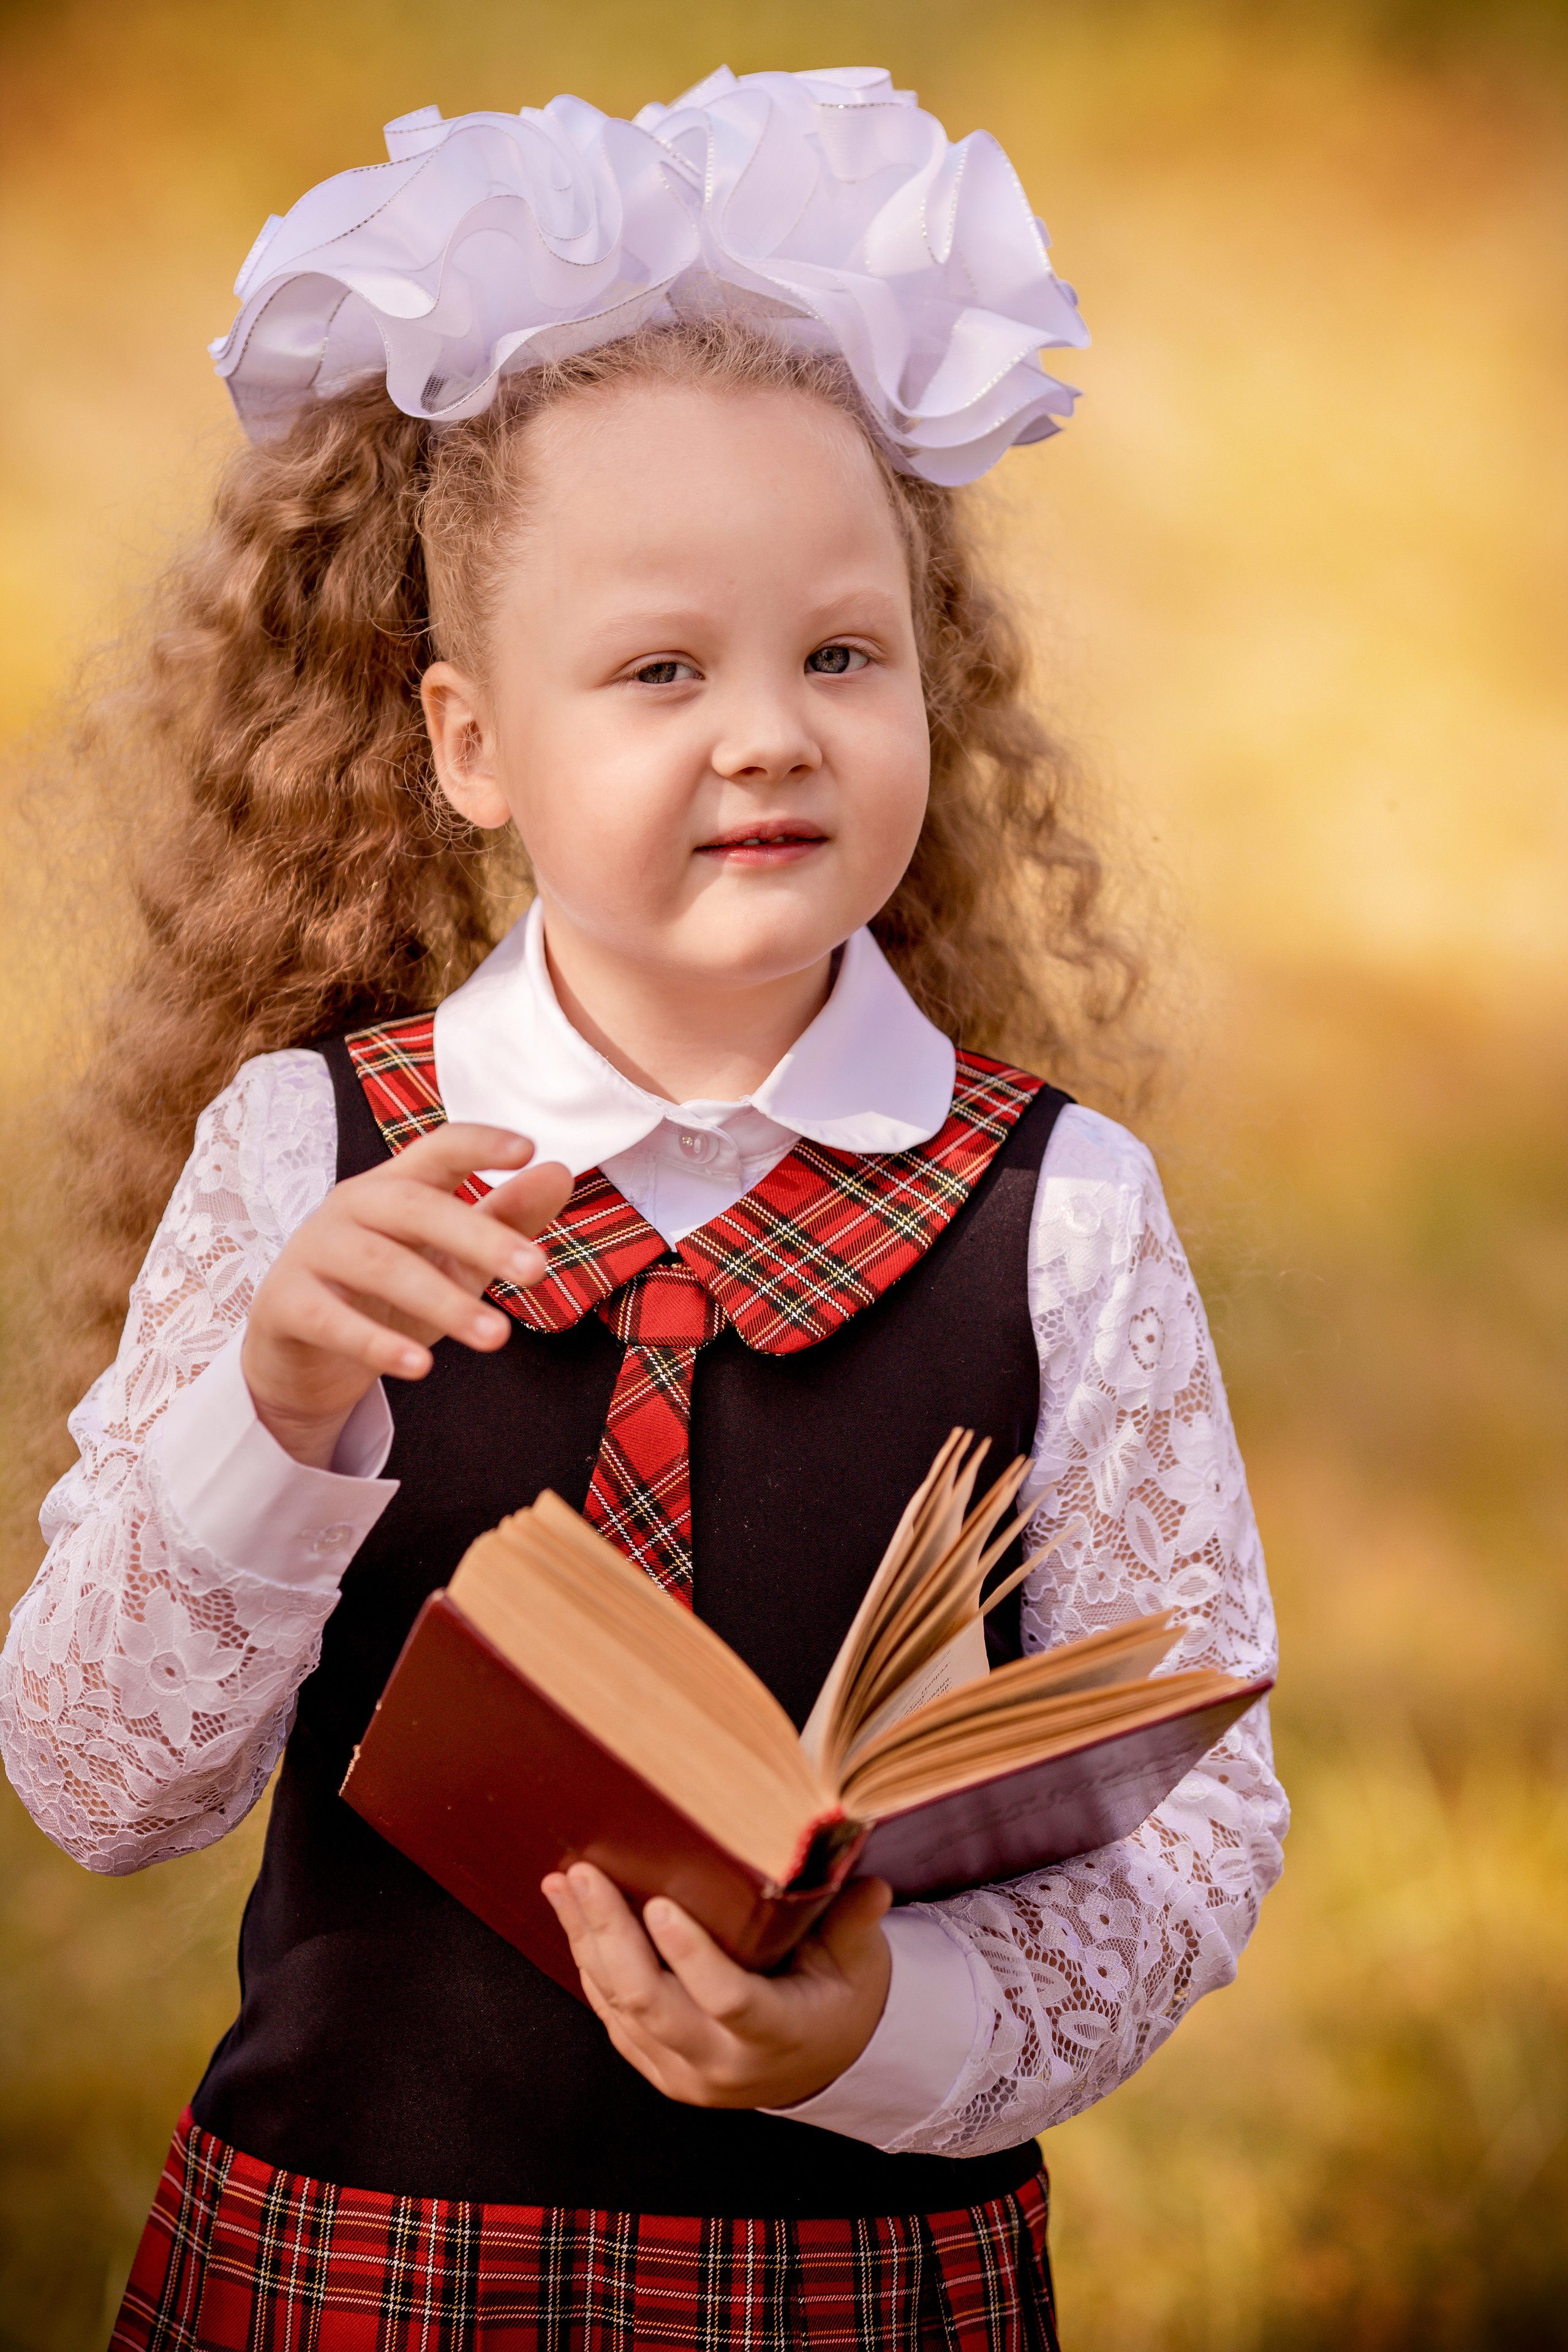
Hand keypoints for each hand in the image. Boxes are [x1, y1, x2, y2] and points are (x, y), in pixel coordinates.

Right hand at [242, 1123, 572, 1466]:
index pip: (437, 1149)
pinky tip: (420, 1366)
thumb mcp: (453, 1259)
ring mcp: (314, 1252)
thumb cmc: (385, 1295)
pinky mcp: (287, 1305)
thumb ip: (504, 1218)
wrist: (303, 1358)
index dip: (479, 1144)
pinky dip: (377, 1344)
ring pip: (382, 1267)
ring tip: (497, 1337)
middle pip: (416, 1206)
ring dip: (443, 1302)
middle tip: (537, 1270)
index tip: (528, 1148)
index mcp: (395, 1186)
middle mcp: (351, 1207)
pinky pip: (333, 1321)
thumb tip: (559, 1173)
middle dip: (480, 1235)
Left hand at [541, 1861, 892, 2109]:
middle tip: (585, 1875)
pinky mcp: (659, 2070)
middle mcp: (723, 2064)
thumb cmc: (838, 2001)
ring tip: (563, 1885)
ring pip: (621, 2010)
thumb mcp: (859, 1965)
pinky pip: (614, 2021)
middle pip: (652, 2004)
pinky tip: (577, 1923)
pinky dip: (592, 1969)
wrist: (819, 2065)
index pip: (729, 2000)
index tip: (660, 1905)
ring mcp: (684, 2073)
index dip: (691, 1957)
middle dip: (610, 1935)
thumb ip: (854, 1924)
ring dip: (586, 1944)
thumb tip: (871, 1886)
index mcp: (778, 2035)